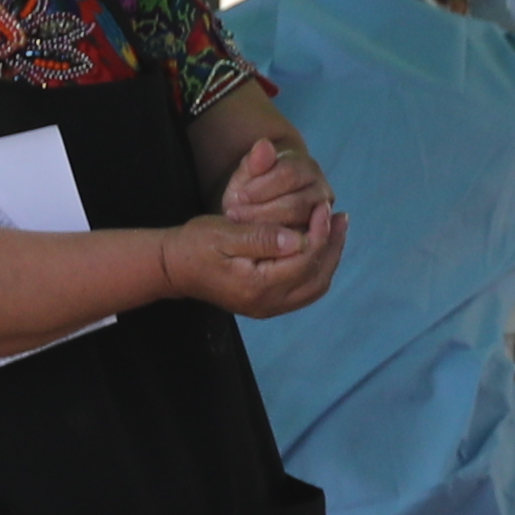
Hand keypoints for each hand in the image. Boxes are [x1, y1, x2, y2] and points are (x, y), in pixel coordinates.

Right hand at [151, 207, 338, 318]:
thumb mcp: (224, 234)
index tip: (323, 207)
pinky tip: (319, 246)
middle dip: (333, 246)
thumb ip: (261, 237)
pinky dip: (317, 268)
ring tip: (336, 229)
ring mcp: (268, 308)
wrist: (174, 269)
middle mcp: (267, 303)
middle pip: (317, 277)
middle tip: (341, 217)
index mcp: (257, 285)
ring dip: (329, 257)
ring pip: (314, 287)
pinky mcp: (267, 305)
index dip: (320, 233)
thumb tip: (296, 239)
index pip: (304, 260)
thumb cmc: (196, 245)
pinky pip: (304, 291)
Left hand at [220, 126, 330, 238]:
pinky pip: (300, 247)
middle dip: (261, 213)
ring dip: (267, 232)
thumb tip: (264, 144)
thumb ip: (255, 163)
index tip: (237, 197)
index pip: (288, 175)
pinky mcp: (317, 242)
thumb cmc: (252, 192)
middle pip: (295, 205)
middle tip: (236, 218)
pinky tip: (256, 244)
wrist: (262, 212)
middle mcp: (322, 192)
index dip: (260, 187)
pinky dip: (276, 247)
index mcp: (307, 168)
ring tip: (244, 231)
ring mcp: (323, 220)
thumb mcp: (246, 177)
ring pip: (300, 229)